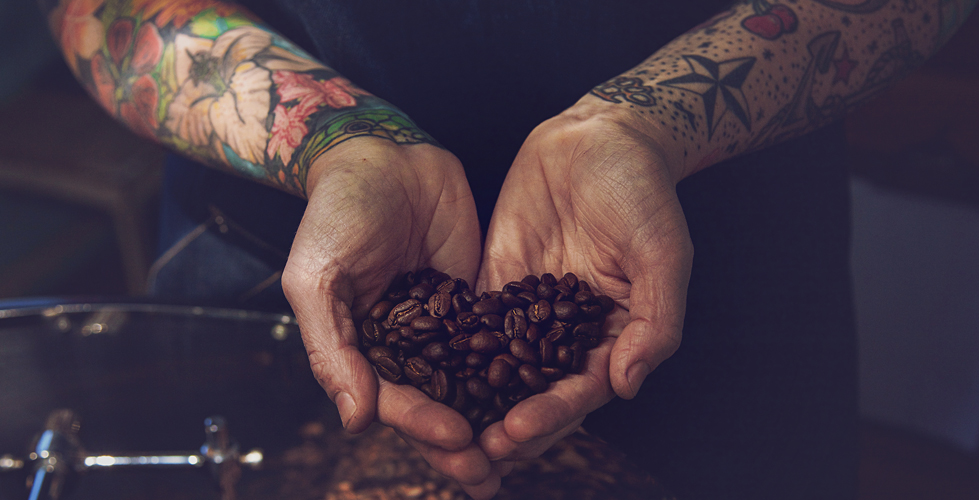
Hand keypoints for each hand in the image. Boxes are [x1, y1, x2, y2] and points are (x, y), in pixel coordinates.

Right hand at [281, 137, 492, 486]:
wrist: (383, 155)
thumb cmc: (336, 213)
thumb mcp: (318, 278)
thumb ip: (332, 348)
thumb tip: (354, 420)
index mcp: (363, 349)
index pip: (393, 401)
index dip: (422, 425)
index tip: (458, 437)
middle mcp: (404, 345)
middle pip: (435, 405)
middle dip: (462, 442)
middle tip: (493, 470)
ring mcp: (442, 325)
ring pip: (470, 382)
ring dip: (493, 417)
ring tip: (523, 445)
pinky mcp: (474, 299)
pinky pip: (497, 338)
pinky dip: (518, 366)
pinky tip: (545, 388)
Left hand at [475, 99, 693, 482]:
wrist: (599, 139)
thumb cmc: (642, 193)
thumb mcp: (662, 252)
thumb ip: (654, 320)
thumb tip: (628, 385)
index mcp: (615, 334)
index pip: (582, 390)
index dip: (551, 414)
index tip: (516, 431)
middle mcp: (570, 333)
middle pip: (536, 392)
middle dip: (506, 424)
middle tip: (471, 452)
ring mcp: (531, 311)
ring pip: (501, 368)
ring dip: (476, 401)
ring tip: (441, 429)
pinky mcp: (498, 284)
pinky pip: (474, 324)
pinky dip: (452, 352)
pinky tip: (422, 372)